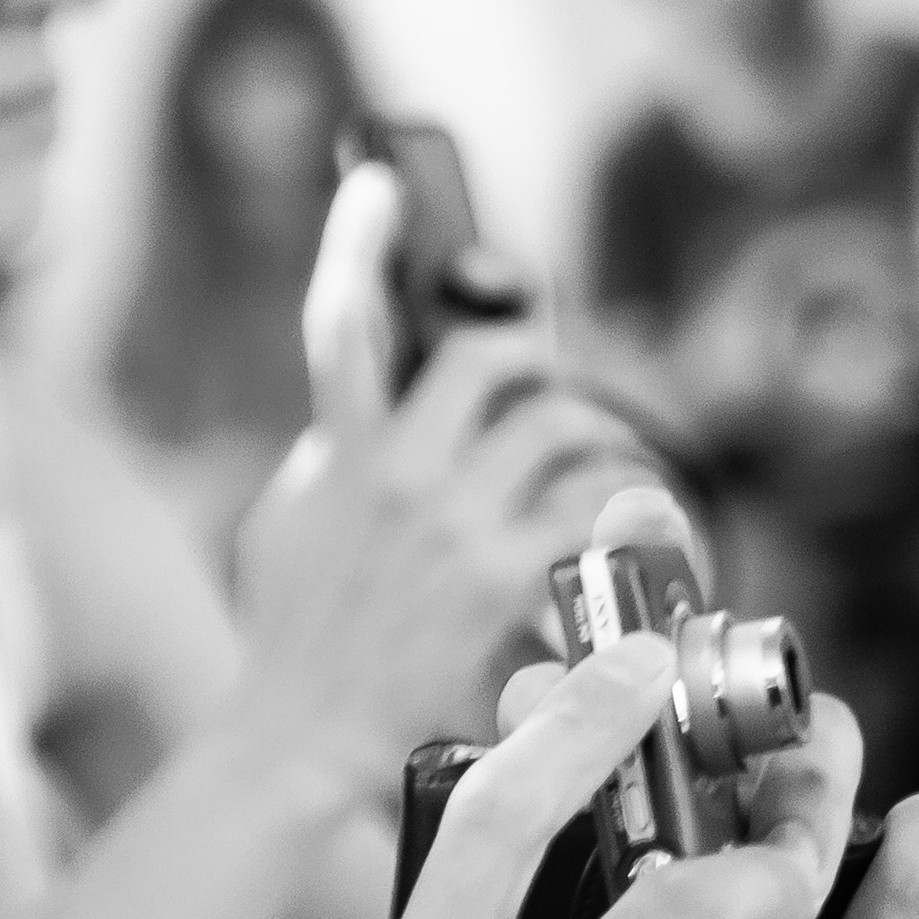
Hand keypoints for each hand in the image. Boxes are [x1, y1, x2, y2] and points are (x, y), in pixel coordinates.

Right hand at [231, 170, 652, 811]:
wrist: (303, 735)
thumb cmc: (291, 639)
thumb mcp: (284, 527)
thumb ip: (327, 459)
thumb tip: (362, 421)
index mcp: (336, 451)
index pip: (340, 322)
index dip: (357, 240)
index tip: (379, 183)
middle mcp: (396, 473)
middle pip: (492, 359)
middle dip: (539, 358)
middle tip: (554, 381)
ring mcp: (453, 523)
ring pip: (558, 424)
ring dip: (597, 432)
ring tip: (607, 458)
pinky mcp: (504, 577)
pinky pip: (594, 504)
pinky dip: (625, 504)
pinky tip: (635, 521)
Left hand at [488, 660, 918, 918]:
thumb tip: (450, 849)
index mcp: (608, 869)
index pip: (595, 729)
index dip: (579, 683)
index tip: (555, 658)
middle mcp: (707, 855)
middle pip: (717, 712)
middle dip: (711, 719)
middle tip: (694, 763)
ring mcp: (807, 884)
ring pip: (823, 754)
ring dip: (805, 799)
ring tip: (789, 881)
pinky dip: (896, 884)